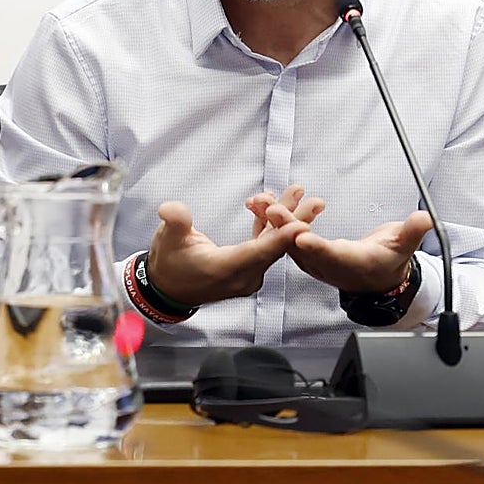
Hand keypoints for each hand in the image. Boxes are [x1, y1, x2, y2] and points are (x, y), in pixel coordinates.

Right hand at [147, 185, 321, 306]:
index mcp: (226, 269)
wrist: (168, 288)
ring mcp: (248, 274)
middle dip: (295, 222)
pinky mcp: (249, 269)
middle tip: (316, 202)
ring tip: (301, 195)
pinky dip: (272, 228)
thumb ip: (175, 222)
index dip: (281, 238)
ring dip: (287, 221)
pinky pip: (265, 247)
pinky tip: (276, 206)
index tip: (303, 225)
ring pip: (273, 246)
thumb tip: (172, 209)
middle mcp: (244, 276)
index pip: (259, 252)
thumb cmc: (169, 264)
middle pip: (274, 248)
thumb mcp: (167, 239)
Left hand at [267, 207, 433, 292]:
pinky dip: (272, 220)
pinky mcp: (303, 252)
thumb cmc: (389, 260)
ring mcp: (312, 259)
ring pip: (287, 240)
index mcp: (350, 263)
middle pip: (302, 247)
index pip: (331, 255)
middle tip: (269, 208)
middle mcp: (326, 264)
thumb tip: (425, 218)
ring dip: (270, 221)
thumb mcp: (405, 246)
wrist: (376, 278)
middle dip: (284, 227)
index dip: (316, 247)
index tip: (301, 237)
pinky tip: (260, 203)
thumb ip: (413, 231)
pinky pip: (283, 236)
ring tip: (257, 201)